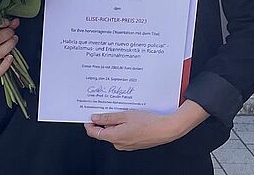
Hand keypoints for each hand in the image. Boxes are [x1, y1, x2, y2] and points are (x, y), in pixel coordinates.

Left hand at [84, 101, 207, 150]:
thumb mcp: (125, 115)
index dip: (89, 124)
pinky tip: (128, 118)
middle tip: (105, 109)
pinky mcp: (134, 143)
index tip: (88, 116)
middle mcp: (119, 144)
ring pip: (114, 133)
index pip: (94, 133)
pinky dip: (121, 127)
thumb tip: (94, 118)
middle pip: (104, 132)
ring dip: (113, 123)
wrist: (166, 129)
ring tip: (119, 111)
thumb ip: (108, 118)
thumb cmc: (148, 122)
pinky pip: (122, 135)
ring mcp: (127, 145)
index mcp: (115, 137)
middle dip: (103, 121)